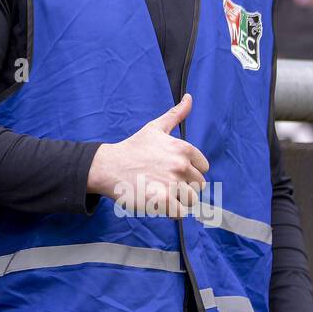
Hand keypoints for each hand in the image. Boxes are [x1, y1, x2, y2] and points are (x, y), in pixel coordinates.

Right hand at [87, 93, 208, 216]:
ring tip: (160, 192)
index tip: (171, 170)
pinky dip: (171, 212)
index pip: (203, 168)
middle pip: (198, 186)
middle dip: (183, 187)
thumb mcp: (155, 128)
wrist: (109, 167)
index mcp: (183, 149)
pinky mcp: (163, 201)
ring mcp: (172, 184)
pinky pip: (180, 213)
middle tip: (163, 182)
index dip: (188, 171)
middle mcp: (181, 166)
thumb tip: (190, 97)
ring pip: (191, 200)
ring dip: (178, 200)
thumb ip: (176, 114)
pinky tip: (157, 201)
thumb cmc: (133, 148)